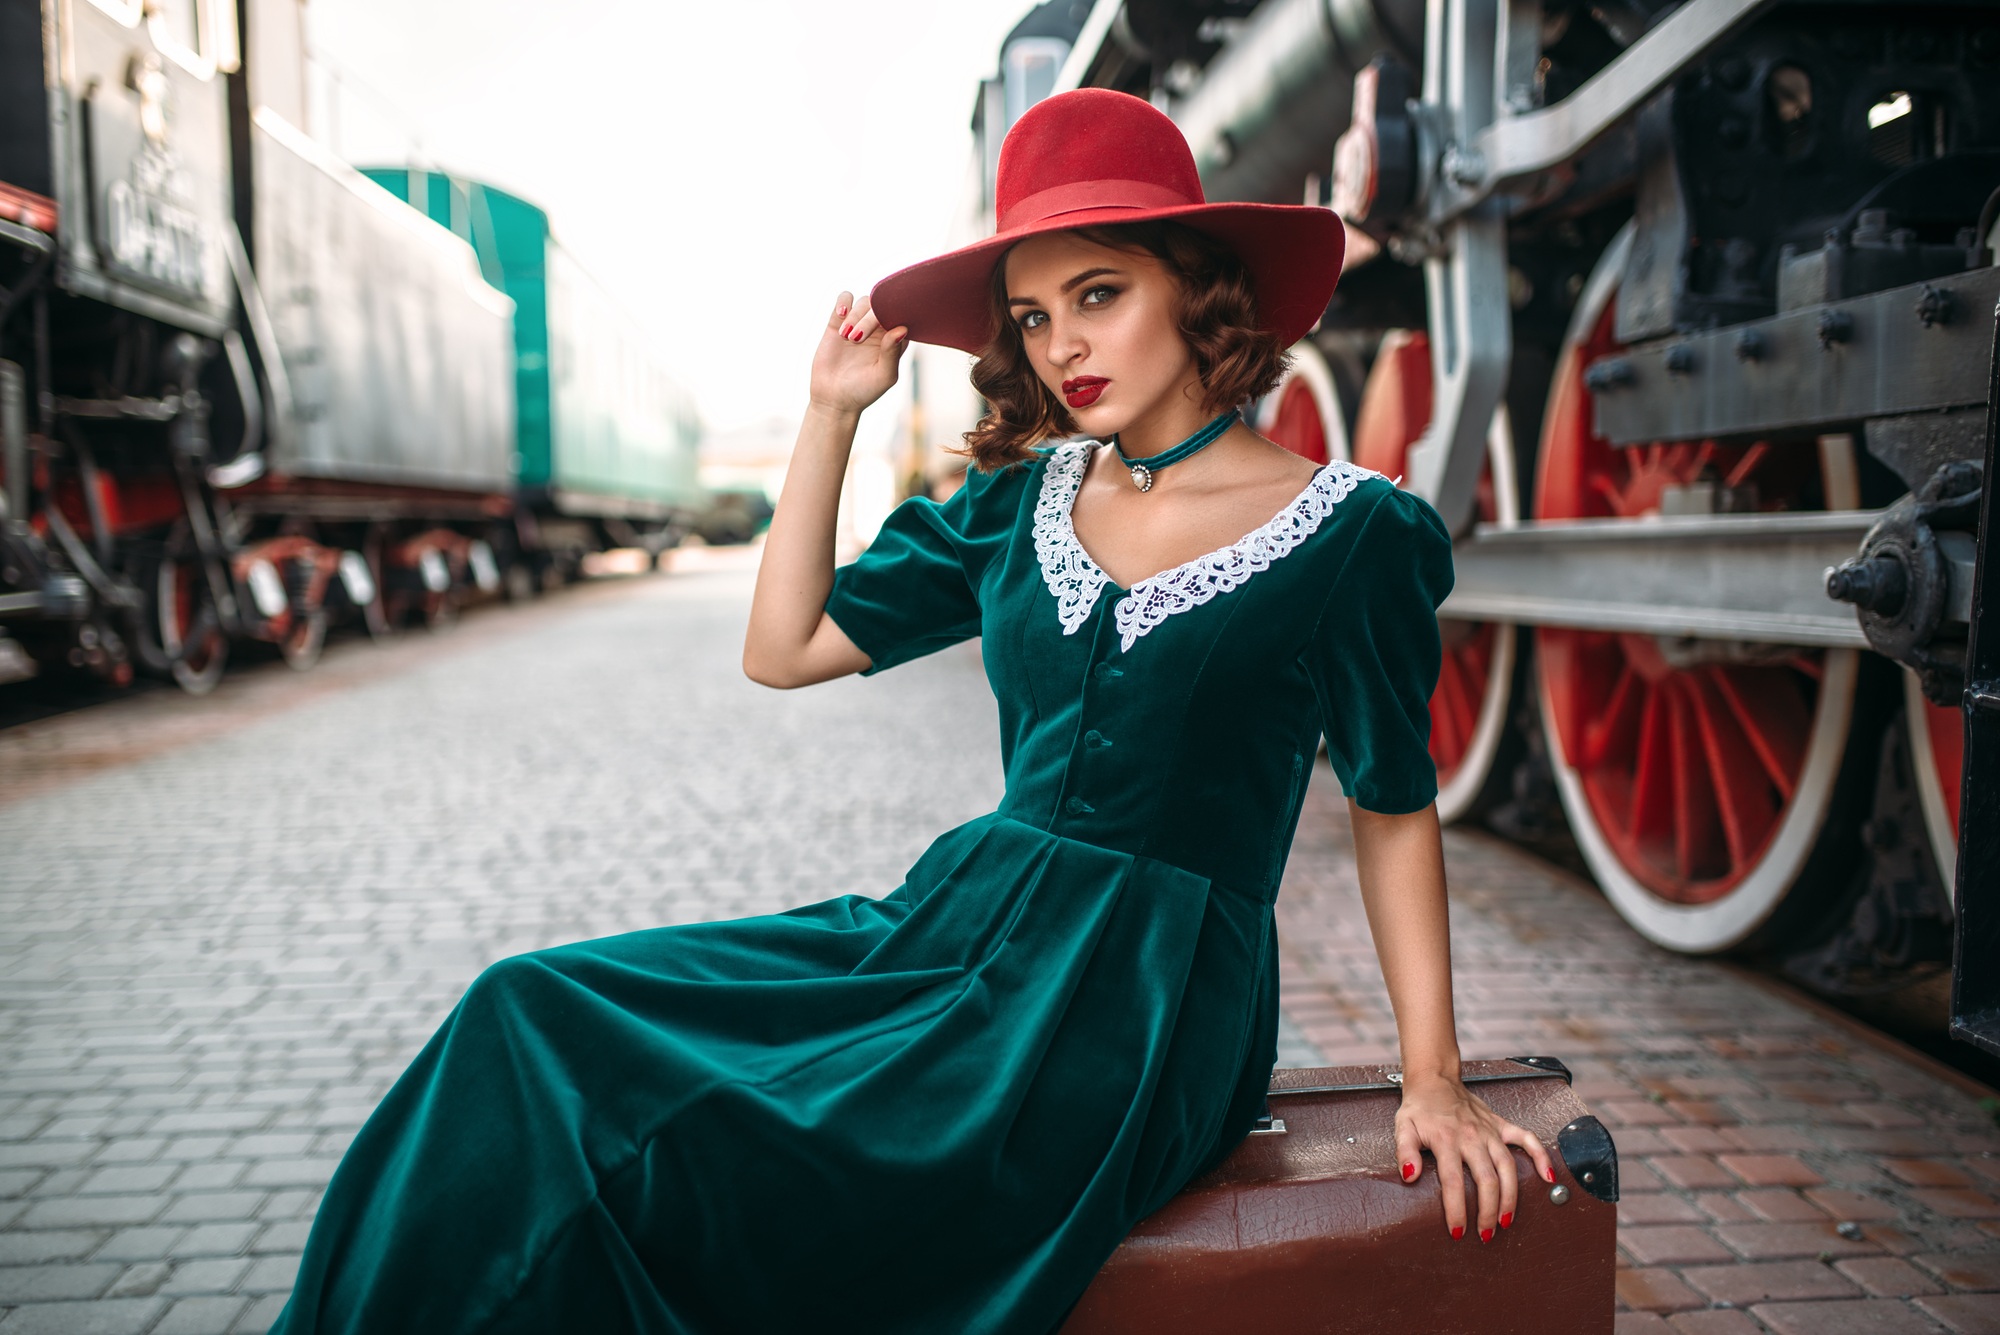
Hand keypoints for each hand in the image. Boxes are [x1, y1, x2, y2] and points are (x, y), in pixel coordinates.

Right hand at [809, 292, 908, 415]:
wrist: (834, 398)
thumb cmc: (864, 391)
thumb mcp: (883, 376)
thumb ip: (892, 353)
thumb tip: (901, 329)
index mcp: (895, 340)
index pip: (902, 316)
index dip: (895, 314)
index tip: (886, 325)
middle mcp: (879, 329)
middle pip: (881, 306)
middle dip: (869, 319)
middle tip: (857, 339)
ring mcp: (859, 323)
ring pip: (864, 302)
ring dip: (855, 316)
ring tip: (847, 337)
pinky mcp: (838, 322)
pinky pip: (845, 299)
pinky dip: (843, 302)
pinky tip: (841, 314)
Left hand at [1394, 1073, 1555, 1241]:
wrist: (1434, 1081)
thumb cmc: (1420, 1109)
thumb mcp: (1403, 1128)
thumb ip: (1405, 1151)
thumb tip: (1409, 1176)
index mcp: (1447, 1140)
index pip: (1454, 1181)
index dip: (1457, 1210)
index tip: (1458, 1232)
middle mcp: (1472, 1136)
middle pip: (1487, 1179)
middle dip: (1488, 1211)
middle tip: (1486, 1235)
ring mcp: (1490, 1131)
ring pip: (1508, 1167)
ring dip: (1511, 1197)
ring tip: (1507, 1221)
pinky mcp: (1501, 1125)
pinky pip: (1527, 1139)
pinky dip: (1541, 1157)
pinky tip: (1548, 1177)